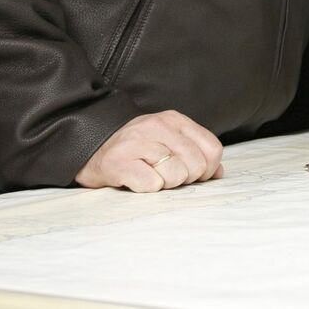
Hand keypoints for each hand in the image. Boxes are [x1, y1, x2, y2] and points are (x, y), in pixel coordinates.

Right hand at [75, 110, 224, 191]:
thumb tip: (218, 173)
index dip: (208, 169)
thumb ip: (195, 152)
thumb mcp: (168, 142)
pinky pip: (152, 185)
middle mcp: (157, 127)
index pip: (212, 149)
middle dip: (185, 179)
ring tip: (149, 176)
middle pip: (196, 166)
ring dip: (165, 184)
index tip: (193, 175)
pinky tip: (136, 180)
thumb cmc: (135, 149)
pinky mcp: (119, 162)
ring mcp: (137, 143)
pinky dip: (147, 188)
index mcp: (174, 120)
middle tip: (165, 176)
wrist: (89, 147)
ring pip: (176, 176)